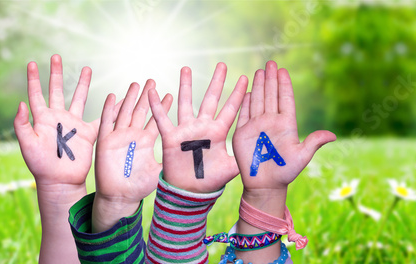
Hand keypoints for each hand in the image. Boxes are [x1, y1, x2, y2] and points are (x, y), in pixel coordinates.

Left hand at [14, 54, 108, 263]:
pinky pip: (99, 118)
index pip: (36, 94)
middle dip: (57, 74)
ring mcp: (73, 125)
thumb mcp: (27, 145)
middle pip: (58, 90)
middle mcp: (58, 118)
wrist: (60, 182)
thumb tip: (21, 103)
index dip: (33, 79)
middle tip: (56, 56)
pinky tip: (115, 99)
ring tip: (87, 68)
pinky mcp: (87, 134)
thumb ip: (22, 124)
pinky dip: (107, 109)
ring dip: (83, 84)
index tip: (32, 63)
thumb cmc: (41, 165)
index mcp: (42, 119)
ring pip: (79, 99)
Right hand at [92, 80, 171, 231]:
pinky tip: (112, 96)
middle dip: (146, 96)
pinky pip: (107, 122)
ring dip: (130, 98)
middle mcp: (134, 136)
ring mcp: (119, 137)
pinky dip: (109, 109)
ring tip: (136, 84)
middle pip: (141, 111)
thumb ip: (173, 161)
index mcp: (147, 141)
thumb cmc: (140, 187)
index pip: (156, 119)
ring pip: (125, 112)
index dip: (162, 107)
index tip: (170, 93)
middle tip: (152, 81)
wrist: (120, 197)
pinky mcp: (106, 141)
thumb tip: (194, 157)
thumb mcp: (160, 171)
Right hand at [148, 63, 247, 192]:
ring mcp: (187, 130)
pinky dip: (157, 106)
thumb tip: (262, 152)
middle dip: (217, 82)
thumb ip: (243, 157)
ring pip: (186, 102)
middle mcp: (203, 127)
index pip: (230, 109)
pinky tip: (152, 91)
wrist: (189, 192)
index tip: (245, 78)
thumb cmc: (210, 181)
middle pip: (211, 99)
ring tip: (186, 68)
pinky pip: (162, 119)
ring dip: (186, 86)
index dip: (237, 94)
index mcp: (219, 132)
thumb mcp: (231, 169)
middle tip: (222, 64)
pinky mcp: (171, 137)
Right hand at [233, 61, 335, 262]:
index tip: (283, 70)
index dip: (284, 85)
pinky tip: (247, 91)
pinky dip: (245, 102)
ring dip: (259, 86)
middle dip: (270, 79)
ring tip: (259, 71)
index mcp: (286, 125)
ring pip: (258, 101)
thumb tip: (333, 135)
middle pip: (271, 95)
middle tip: (270, 63)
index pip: (285, 100)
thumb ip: (313, 143)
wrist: (264, 185)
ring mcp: (257, 126)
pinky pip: (244, 113)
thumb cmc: (284, 172)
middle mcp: (271, 122)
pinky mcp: (243, 133)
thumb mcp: (301, 157)